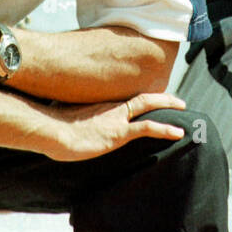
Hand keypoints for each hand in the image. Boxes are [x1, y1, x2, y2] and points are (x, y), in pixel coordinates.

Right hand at [47, 93, 187, 161]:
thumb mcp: (62, 122)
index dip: (139, 99)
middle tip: (176, 99)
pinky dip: (165, 129)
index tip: (151, 100)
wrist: (48, 131)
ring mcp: (115, 118)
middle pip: (141, 97)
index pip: (124, 100)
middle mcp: (110, 108)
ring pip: (148, 106)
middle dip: (161, 97)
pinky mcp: (118, 133)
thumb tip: (63, 126)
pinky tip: (178, 132)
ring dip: (167, 105)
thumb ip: (70, 122)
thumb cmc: (50, 129)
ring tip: (183, 107)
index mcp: (99, 105)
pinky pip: (147, 128)